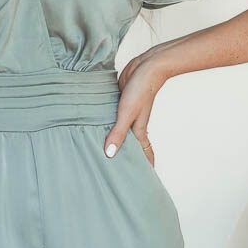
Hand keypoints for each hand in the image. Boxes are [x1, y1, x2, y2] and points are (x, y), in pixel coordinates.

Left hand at [103, 48, 169, 166]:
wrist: (147, 66)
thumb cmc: (141, 89)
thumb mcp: (127, 113)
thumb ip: (118, 133)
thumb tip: (110, 154)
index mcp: (138, 130)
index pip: (144, 154)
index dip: (145, 167)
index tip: (143, 181)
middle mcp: (134, 125)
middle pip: (131, 145)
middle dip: (128, 158)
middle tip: (121, 172)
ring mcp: (127, 114)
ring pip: (122, 132)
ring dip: (117, 141)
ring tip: (107, 153)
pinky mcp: (121, 103)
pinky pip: (114, 119)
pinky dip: (110, 126)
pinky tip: (100, 127)